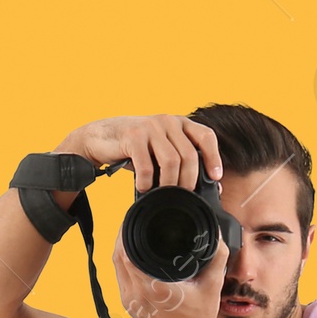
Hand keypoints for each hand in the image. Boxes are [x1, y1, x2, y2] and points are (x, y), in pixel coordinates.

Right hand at [54, 115, 221, 192]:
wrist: (101, 138)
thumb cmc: (137, 150)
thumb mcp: (164, 154)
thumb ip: (186, 165)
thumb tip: (215, 189)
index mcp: (180, 124)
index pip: (206, 136)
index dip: (214, 158)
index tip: (215, 178)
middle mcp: (168, 121)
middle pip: (189, 156)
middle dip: (188, 181)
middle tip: (181, 196)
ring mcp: (150, 126)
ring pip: (171, 162)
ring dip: (169, 185)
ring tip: (162, 194)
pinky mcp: (133, 135)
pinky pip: (147, 166)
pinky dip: (147, 183)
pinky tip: (143, 188)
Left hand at [111, 232, 227, 317]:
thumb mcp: (212, 286)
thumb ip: (216, 258)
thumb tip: (217, 237)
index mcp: (152, 286)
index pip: (126, 251)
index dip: (126, 232)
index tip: (134, 219)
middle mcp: (136, 294)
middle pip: (118, 256)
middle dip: (122, 237)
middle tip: (132, 223)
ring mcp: (130, 302)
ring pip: (116, 267)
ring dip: (121, 251)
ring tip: (130, 237)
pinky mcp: (129, 307)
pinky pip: (120, 280)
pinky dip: (123, 266)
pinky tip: (131, 259)